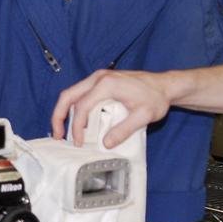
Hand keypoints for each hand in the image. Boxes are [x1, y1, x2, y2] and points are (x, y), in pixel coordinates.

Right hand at [50, 69, 172, 146]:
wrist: (165, 85)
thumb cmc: (156, 98)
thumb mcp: (143, 116)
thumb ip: (124, 130)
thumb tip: (106, 144)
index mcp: (106, 84)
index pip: (83, 106)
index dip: (77, 126)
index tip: (79, 142)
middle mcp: (98, 77)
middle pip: (68, 95)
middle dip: (58, 116)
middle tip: (57, 135)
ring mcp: (98, 77)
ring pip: (72, 93)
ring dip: (64, 111)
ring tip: (63, 130)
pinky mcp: (101, 81)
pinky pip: (81, 93)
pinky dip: (75, 107)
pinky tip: (78, 121)